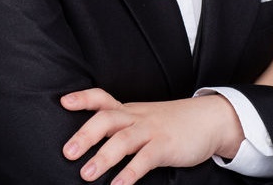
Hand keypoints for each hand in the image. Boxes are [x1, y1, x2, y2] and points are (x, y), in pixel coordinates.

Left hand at [60, 88, 243, 184]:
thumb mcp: (145, 119)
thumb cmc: (172, 123)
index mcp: (130, 111)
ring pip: (123, 139)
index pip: (103, 99)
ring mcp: (152, 130)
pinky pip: (145, 159)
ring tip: (86, 174)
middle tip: (67, 152)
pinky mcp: (166, 146)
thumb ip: (122, 127)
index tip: (64, 102)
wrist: (209, 120)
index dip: (83, 98)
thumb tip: (92, 142)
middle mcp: (137, 117)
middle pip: (107, 118)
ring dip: (103, 157)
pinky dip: (130, 173)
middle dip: (85, 134)